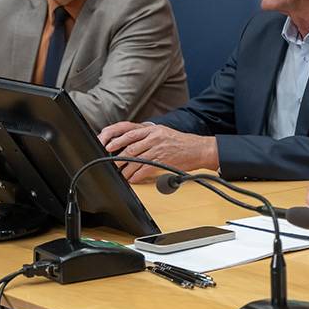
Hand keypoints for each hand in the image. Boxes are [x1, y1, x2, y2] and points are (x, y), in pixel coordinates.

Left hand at [98, 121, 217, 182]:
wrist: (200, 149)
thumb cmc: (182, 143)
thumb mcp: (164, 133)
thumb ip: (148, 137)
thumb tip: (132, 145)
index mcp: (153, 129)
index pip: (130, 133)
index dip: (117, 140)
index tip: (107, 147)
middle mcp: (155, 137)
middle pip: (130, 147)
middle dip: (118, 158)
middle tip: (111, 165)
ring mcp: (159, 149)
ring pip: (136, 160)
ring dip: (126, 170)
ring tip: (122, 175)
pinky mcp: (163, 160)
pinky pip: (145, 169)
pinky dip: (137, 175)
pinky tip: (133, 179)